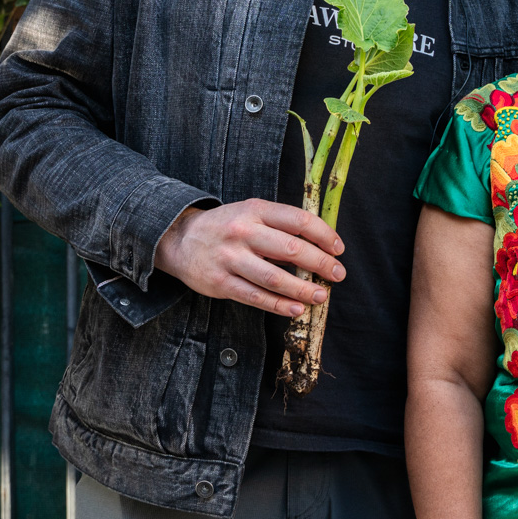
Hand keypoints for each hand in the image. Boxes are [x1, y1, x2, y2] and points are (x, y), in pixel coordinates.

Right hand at [153, 200, 343, 315]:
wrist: (178, 239)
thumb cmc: (226, 227)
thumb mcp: (251, 213)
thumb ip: (281, 224)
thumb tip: (321, 245)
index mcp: (255, 210)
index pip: (299, 220)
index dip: (324, 235)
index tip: (339, 249)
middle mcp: (242, 232)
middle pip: (291, 249)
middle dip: (321, 264)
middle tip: (338, 275)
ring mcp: (229, 258)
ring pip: (274, 278)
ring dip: (303, 289)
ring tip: (321, 295)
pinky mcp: (220, 283)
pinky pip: (256, 297)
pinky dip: (279, 305)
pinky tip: (296, 309)